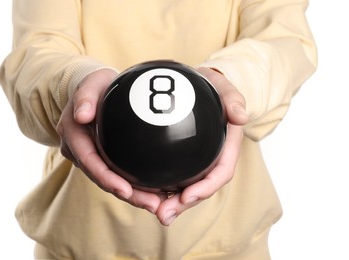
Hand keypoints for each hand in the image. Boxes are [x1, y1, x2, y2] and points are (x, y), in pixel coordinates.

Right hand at [57, 68, 166, 212]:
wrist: (96, 90)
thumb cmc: (96, 84)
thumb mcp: (91, 83)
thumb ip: (84, 96)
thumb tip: (82, 115)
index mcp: (74, 136)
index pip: (89, 161)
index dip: (106, 179)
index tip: (125, 190)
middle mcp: (80, 151)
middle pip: (103, 178)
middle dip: (127, 195)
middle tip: (153, 205)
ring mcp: (92, 156)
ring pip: (113, 181)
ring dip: (135, 195)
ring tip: (159, 204)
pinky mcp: (105, 157)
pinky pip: (120, 173)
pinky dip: (137, 184)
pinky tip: (158, 191)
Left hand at [154, 67, 248, 225]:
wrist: (196, 85)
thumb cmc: (211, 86)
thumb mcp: (223, 87)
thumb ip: (233, 98)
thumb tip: (241, 117)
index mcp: (225, 147)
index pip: (220, 173)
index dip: (206, 188)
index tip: (187, 196)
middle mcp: (211, 158)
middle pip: (201, 188)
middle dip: (184, 204)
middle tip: (164, 215)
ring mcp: (196, 160)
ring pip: (185, 187)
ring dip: (171, 203)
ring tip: (154, 213)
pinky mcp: (179, 157)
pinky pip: (171, 176)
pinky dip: (160, 188)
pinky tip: (143, 193)